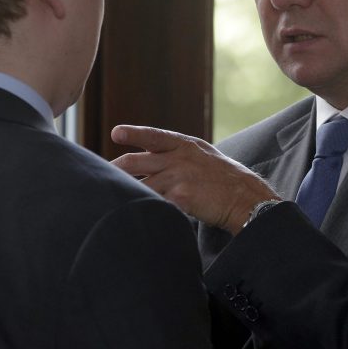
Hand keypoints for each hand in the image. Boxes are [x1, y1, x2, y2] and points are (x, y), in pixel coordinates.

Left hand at [111, 125, 279, 234]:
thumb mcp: (203, 155)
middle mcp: (178, 158)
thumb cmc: (225, 179)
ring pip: (140, 185)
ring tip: (108, 200)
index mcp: (184, 145)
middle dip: (115, 170)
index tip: (116, 133)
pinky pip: (154, 203)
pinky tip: (132, 215)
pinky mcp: (180, 197)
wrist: (246, 198)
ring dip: (124, 193)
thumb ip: (179, 153)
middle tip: (101, 176)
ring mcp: (178, 177)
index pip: (153, 136)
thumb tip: (155, 156)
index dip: (133, 134)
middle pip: (135, 162)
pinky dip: (143, 208)